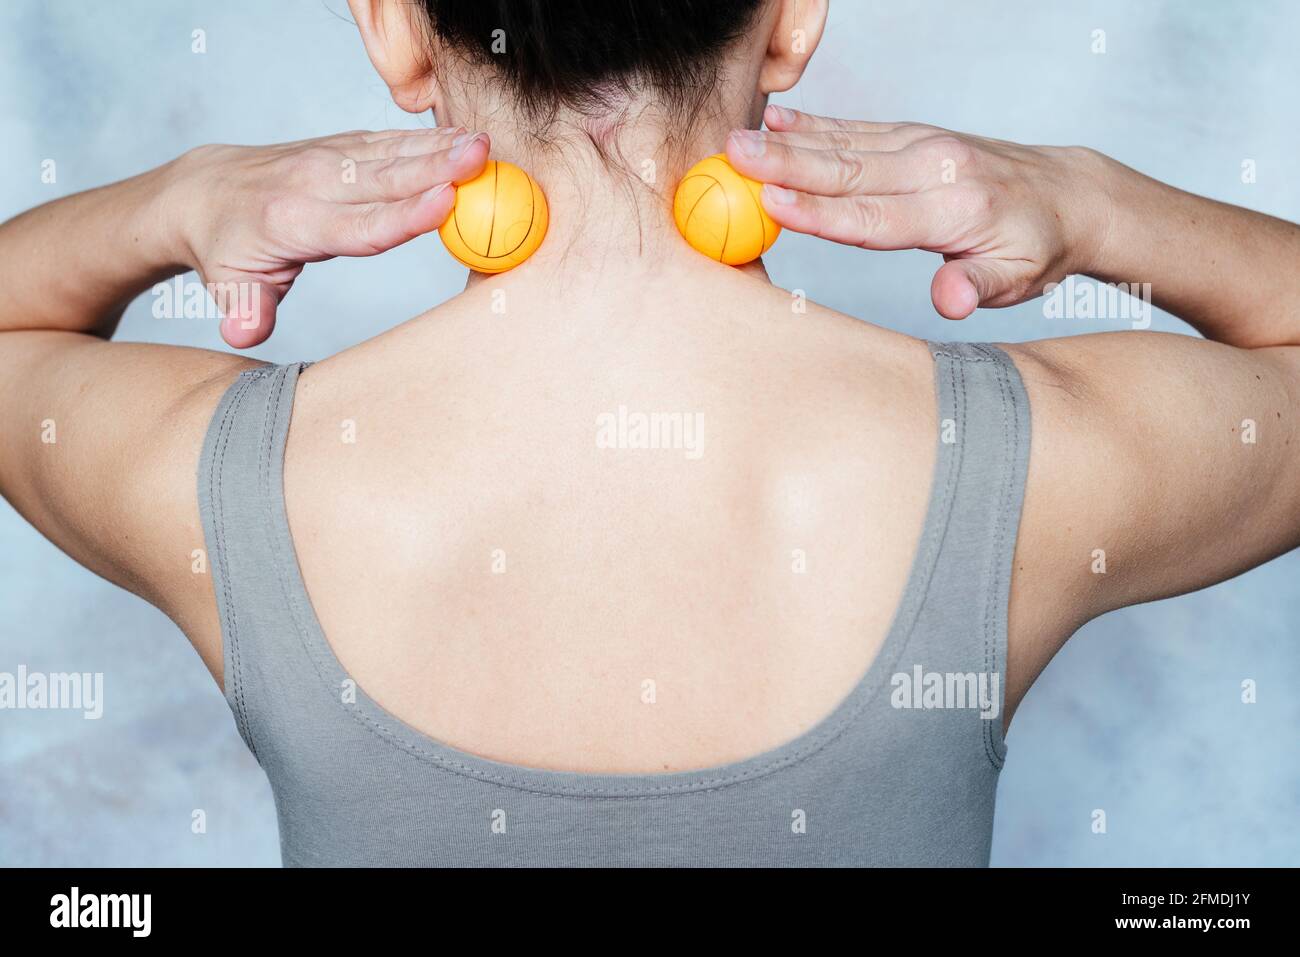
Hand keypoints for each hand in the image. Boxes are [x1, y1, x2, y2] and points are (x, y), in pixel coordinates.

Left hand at [169, 127, 489, 346]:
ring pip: (391, 153)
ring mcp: (327, 160)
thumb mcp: (228, 285)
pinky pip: (387, 141)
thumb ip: (245, 310)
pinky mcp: (340, 148)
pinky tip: (459, 137)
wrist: (201, 190)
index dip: (405, 216)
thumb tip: (243, 334)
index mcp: (294, 223)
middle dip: (436, 167)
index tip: (446, 201)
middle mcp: (314, 184)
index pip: (360, 224)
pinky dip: (424, 139)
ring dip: (439, 147)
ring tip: (483, 142)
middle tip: (481, 156)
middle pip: (385, 179)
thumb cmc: (224, 246)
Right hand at [726, 105, 1113, 319]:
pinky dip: (816, 126)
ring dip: (789, 141)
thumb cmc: (1037, 247)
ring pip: (846, 143)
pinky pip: (858, 130)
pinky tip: (779, 121)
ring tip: (740, 137)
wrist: (1069, 194)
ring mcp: (924, 146)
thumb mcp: (1019, 280)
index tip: (770, 203)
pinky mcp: (915, 137)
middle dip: (785, 164)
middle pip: (848, 169)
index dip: (819, 213)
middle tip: (732, 156)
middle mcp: (934, 168)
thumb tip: (948, 301)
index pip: (874, 216)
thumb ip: (978, 288)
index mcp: (955, 208)